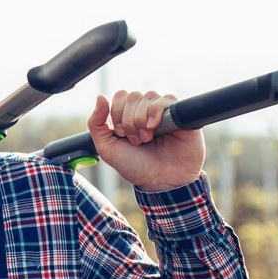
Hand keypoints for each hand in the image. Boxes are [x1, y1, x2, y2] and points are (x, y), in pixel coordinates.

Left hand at [87, 90, 204, 191]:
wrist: (161, 182)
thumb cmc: (136, 167)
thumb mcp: (107, 148)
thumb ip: (96, 123)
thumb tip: (100, 97)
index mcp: (129, 116)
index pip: (120, 96)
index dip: (117, 112)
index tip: (121, 134)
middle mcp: (147, 111)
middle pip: (133, 96)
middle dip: (129, 120)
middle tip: (136, 140)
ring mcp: (164, 112)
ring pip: (148, 96)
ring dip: (142, 118)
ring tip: (147, 138)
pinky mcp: (180, 115)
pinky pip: (167, 99)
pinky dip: (156, 112)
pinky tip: (154, 128)